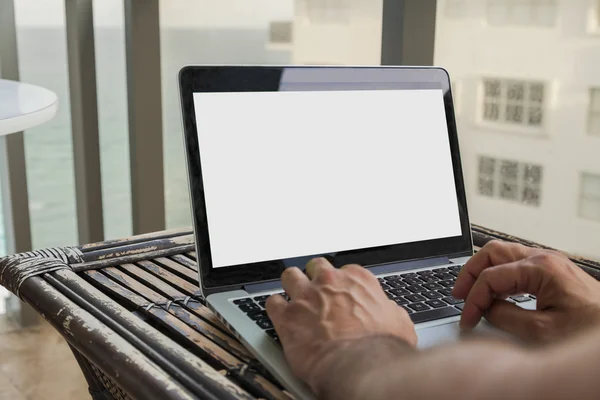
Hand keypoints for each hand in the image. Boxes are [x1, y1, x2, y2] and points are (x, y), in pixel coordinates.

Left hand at [266, 258, 416, 393]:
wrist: (360, 366)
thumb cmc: (380, 347)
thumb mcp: (399, 323)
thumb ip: (389, 311)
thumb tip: (389, 313)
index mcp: (357, 280)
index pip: (345, 271)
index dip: (341, 285)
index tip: (340, 294)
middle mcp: (330, 282)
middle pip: (315, 267)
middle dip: (315, 278)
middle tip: (317, 294)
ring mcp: (306, 296)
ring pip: (290, 276)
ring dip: (291, 287)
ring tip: (294, 299)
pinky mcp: (287, 316)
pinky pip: (272, 302)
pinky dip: (275, 309)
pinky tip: (280, 316)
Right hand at [453, 240, 599, 342]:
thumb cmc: (589, 332)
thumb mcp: (542, 332)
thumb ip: (505, 317)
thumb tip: (485, 309)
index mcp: (541, 268)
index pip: (491, 277)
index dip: (473, 299)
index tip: (467, 318)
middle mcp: (544, 259)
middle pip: (492, 253)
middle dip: (470, 273)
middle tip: (458, 295)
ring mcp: (549, 263)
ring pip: (503, 255)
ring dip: (483, 272)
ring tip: (472, 294)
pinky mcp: (553, 273)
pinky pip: (517, 266)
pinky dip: (499, 276)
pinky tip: (495, 294)